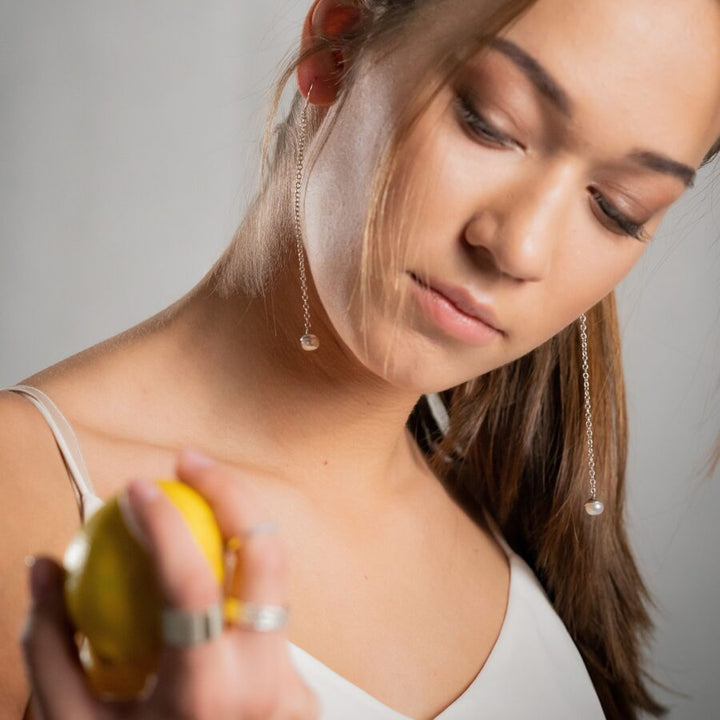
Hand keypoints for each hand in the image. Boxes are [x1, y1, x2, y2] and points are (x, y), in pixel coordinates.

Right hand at [21, 449, 318, 719]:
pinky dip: (236, 588)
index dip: (163, 521)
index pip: (193, 581)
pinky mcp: (301, 690)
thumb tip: (43, 566)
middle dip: (231, 490)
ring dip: (235, 531)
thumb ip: (49, 645)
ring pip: (273, 579)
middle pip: (266, 553)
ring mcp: (292, 684)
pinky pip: (266, 617)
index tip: (136, 487)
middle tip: (190, 461)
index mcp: (207, 692)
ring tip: (193, 509)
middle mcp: (265, 681)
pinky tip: (206, 587)